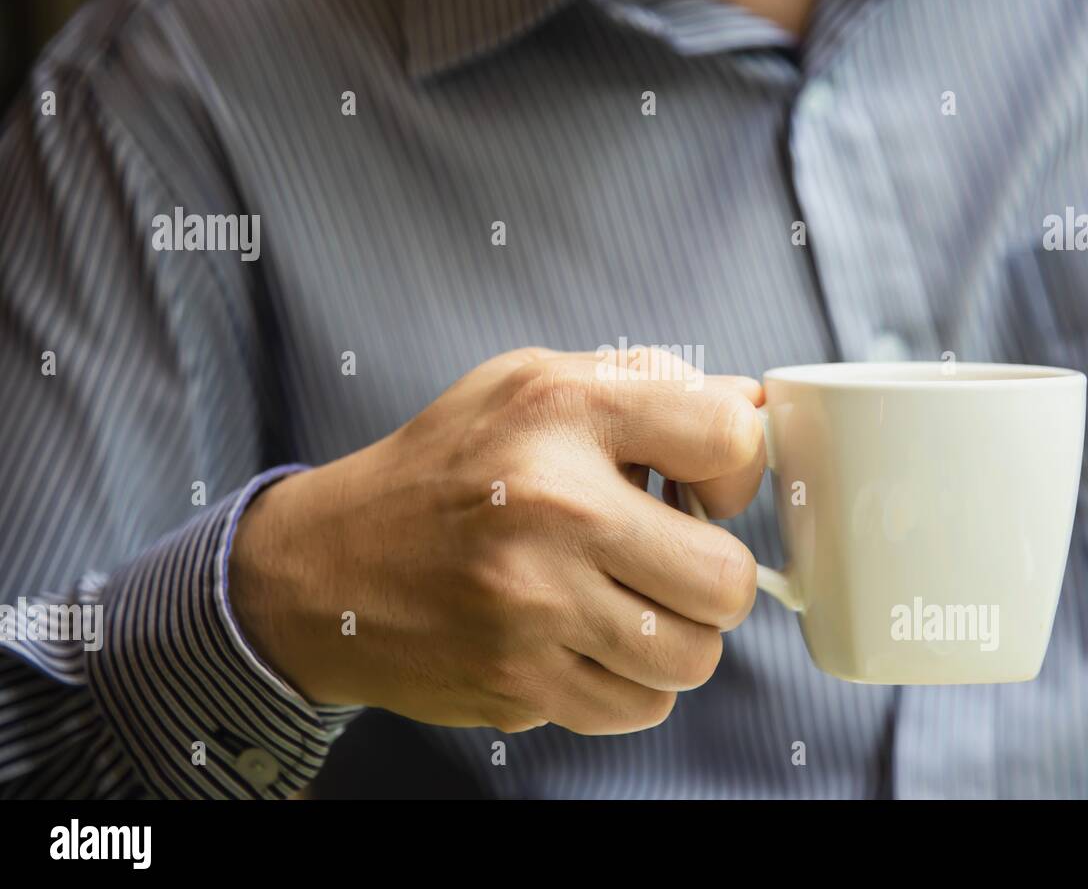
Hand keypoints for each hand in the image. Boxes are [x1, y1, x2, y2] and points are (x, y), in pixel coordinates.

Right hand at [229, 347, 765, 733]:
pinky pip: (639, 708)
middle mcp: (550, 504)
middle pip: (726, 577)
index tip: (701, 487)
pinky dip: (630, 685)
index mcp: (562, 410)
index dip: (737, 470)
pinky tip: (586, 641)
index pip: (729, 437)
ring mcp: (531, 605)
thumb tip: (754, 412)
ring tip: (628, 604)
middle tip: (672, 562)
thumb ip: (646, 384)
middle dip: (714, 575)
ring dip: (676, 638)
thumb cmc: (447, 466)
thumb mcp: (533, 384)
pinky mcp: (517, 683)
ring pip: (693, 658)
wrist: (329, 566)